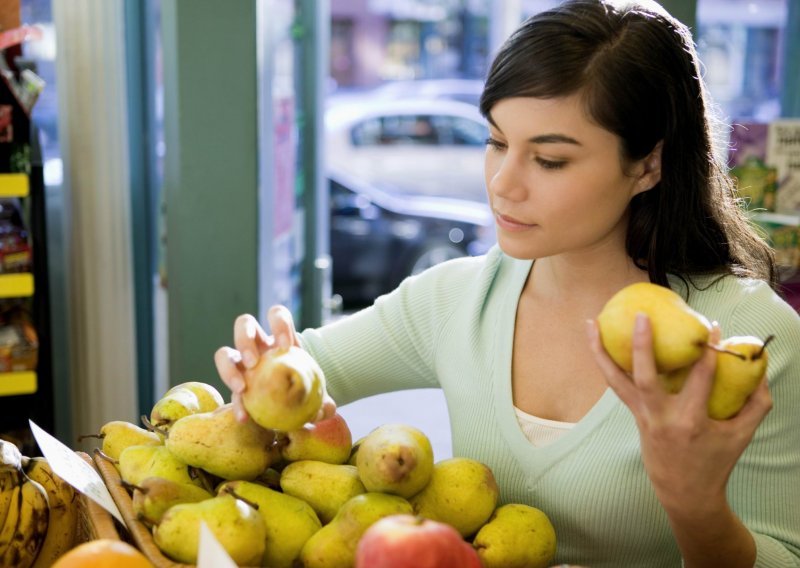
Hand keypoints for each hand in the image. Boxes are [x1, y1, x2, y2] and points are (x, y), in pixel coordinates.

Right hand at [215, 305, 335, 422]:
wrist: (293, 404)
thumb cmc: (306, 389)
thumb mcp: (316, 393)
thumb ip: (323, 401)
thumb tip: (327, 409)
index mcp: (280, 338)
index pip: (277, 315)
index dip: (279, 324)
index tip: (286, 345)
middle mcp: (258, 345)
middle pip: (244, 324)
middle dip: (245, 339)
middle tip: (254, 363)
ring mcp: (242, 362)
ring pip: (224, 353)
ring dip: (229, 368)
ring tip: (242, 387)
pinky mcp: (235, 384)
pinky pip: (228, 391)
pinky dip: (236, 405)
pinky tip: (245, 418)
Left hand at [585, 313, 771, 515]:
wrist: (683, 492)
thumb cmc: (715, 461)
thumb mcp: (741, 435)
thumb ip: (755, 403)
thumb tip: (758, 368)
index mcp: (691, 421)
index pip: (700, 377)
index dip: (707, 350)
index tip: (710, 326)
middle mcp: (661, 416)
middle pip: (645, 377)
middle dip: (641, 346)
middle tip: (641, 316)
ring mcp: (642, 415)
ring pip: (615, 380)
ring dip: (600, 351)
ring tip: (590, 323)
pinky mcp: (633, 414)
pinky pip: (615, 384)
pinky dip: (604, 362)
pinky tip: (595, 341)